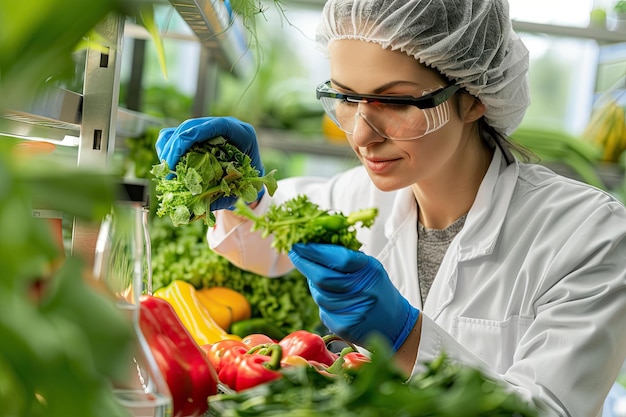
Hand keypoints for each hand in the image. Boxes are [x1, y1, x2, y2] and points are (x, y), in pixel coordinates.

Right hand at [155, 117, 264, 209]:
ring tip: (167, 170)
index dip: (194, 136)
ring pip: (181, 130)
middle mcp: (224, 127)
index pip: (217, 125)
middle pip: (193, 126)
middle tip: (168, 170)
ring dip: (169, 148)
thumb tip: (194, 209)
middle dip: (175, 146)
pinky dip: (168, 149)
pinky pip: (177, 135)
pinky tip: (169, 166)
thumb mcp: (241, 189)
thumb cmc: (248, 182)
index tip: (177, 155)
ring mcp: (210, 128)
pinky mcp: (197, 135)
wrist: (251, 176)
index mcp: (241, 134)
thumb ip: (222, 195)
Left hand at [288, 243, 418, 351]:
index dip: (316, 250)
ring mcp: (352, 311)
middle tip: (294, 253)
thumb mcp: (370, 268)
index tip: (301, 243)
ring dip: (313, 283)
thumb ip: (347, 257)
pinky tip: (329, 297)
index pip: (339, 258)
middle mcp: (362, 291)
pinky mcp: (344, 326)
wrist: (395, 324)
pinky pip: (323, 310)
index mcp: (369, 271)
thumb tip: (316, 246)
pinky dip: (322, 301)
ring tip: (316, 276)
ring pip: (319, 294)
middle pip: (323, 277)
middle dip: (304, 263)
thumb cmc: (378, 291)